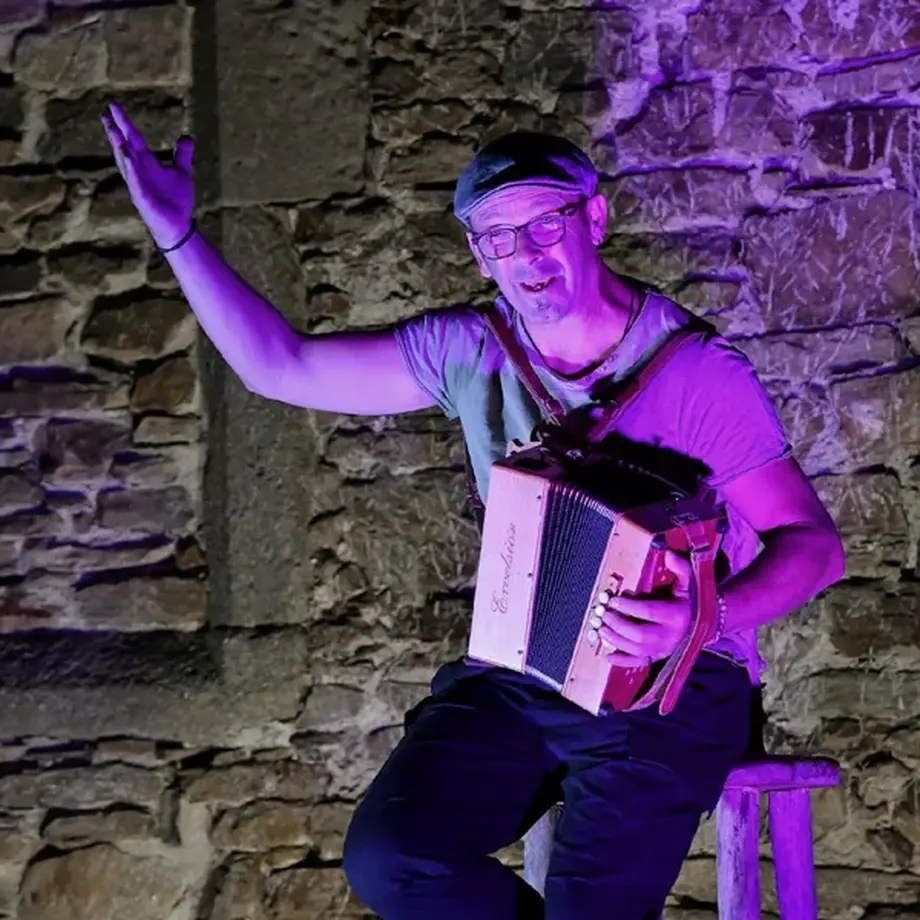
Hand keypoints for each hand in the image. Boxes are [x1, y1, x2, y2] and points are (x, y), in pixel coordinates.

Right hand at [100, 100, 194, 249]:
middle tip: (106, 112)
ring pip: (125, 162)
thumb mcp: (182, 172)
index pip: (134, 138)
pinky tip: (127, 157)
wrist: (178, 225)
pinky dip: (130, 169)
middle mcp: (139, 171)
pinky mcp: (142, 197)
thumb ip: (183, 154)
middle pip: (124, 147)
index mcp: (148, 163)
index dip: (124, 123)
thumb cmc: (177, 200)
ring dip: (119, 146)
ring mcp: (138, 184)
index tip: (112, 106)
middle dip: (115, 131)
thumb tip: (187, 136)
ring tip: (112, 129)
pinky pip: (134, 181)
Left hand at [596, 550, 692, 668]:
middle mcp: (671, 635)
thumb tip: (669, 554)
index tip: (614, 599)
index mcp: (677, 615)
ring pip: (637, 650)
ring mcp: (664, 649)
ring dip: (616, 640)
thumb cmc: (691, 600)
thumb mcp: (689, 581)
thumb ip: (680, 567)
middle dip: (619, 625)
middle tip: (604, 613)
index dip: (629, 606)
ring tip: (601, 628)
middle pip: (640, 635)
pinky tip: (607, 656)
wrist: (706, 622)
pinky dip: (622, 661)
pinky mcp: (659, 657)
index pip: (650, 612)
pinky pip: (640, 663)